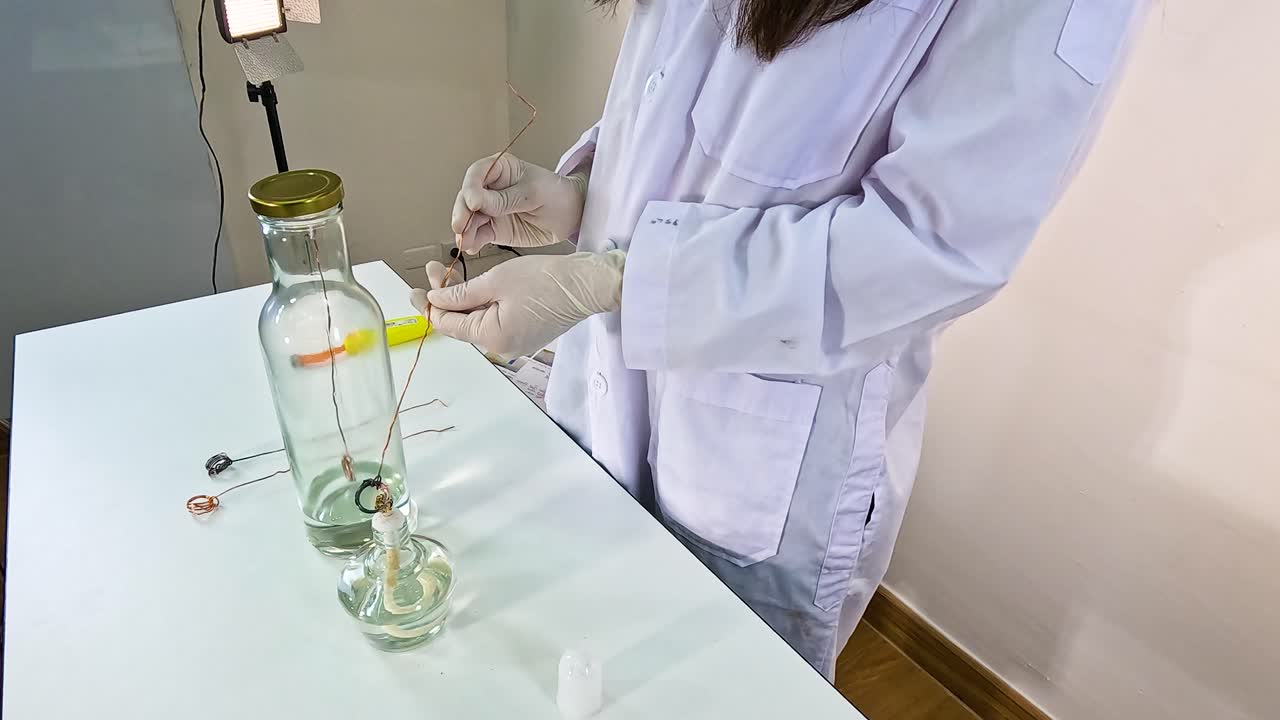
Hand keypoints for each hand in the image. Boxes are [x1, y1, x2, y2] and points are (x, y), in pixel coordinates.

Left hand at [410, 251, 624, 356]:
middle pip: (462, 324)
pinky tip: (477, 288)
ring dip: (464, 300)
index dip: (428, 305)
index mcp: (492, 337)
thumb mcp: (496, 280)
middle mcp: (503, 347)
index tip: (414, 289)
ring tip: (453, 275)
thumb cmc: (547, 280)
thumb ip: (461, 293)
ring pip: (479, 322)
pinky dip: (484, 305)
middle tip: (434, 271)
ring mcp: (516, 344)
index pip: (448, 324)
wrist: (587, 284)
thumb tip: (435, 300)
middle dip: (446, 298)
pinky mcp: (527, 335)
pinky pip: (496, 322)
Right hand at [453, 154, 588, 254]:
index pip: (477, 174)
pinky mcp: (494, 229)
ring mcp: (490, 210)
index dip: (471, 187)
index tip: (473, 201)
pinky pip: (478, 234)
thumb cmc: (557, 195)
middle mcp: (490, 189)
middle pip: (467, 197)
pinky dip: (472, 241)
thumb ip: (506, 199)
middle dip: (462, 212)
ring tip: (465, 241)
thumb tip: (478, 202)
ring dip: (464, 230)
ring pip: (469, 218)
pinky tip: (471, 247)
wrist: (571, 216)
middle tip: (461, 225)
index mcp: (500, 169)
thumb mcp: (534, 192)